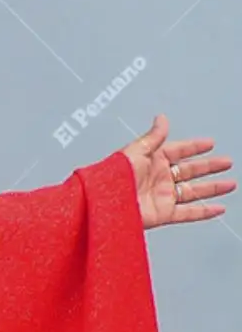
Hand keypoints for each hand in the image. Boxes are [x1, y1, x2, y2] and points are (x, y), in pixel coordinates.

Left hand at [120, 116, 231, 230]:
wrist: (102, 204)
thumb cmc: (112, 177)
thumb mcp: (135, 151)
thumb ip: (153, 137)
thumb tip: (162, 118)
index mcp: (151, 161)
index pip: (178, 151)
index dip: (194, 147)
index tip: (209, 143)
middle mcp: (158, 178)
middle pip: (190, 171)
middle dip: (209, 166)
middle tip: (226, 162)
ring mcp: (162, 196)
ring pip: (193, 191)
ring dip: (212, 188)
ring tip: (231, 183)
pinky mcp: (162, 214)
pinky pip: (188, 213)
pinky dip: (204, 212)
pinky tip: (219, 208)